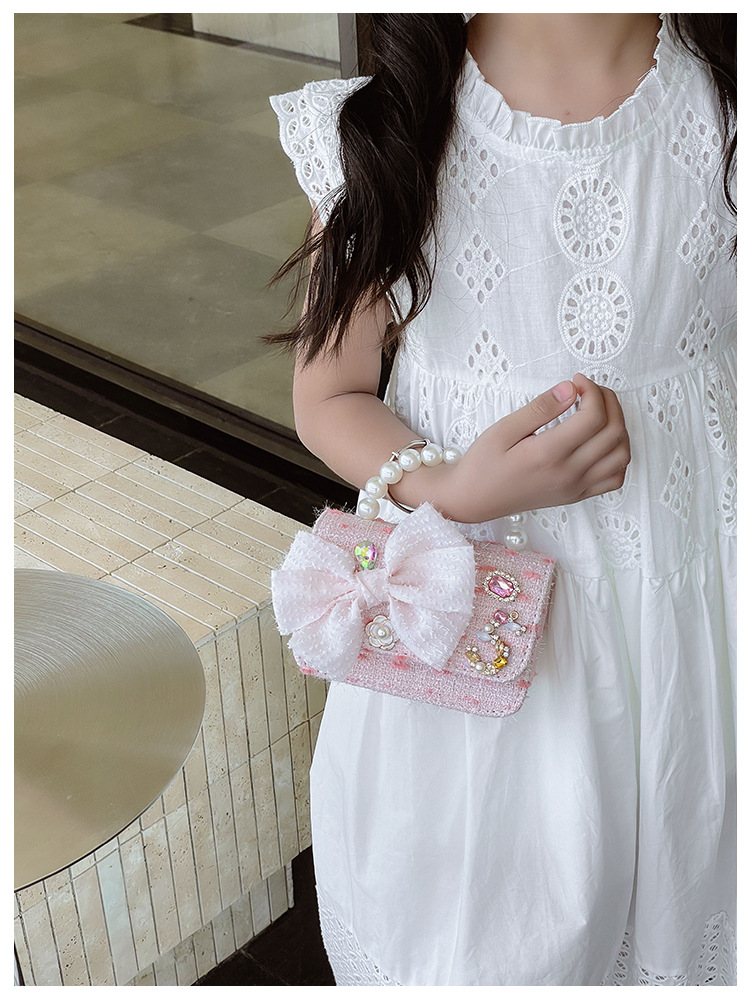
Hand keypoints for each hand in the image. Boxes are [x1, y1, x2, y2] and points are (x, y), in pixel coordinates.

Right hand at [447, 373, 630, 522]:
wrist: (473, 499)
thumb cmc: (483, 464)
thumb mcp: (503, 429)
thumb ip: (539, 408)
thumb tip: (569, 389)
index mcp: (549, 455)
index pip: (593, 417)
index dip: (591, 391)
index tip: (576, 380)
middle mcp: (568, 474)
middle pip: (613, 432)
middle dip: (608, 401)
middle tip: (588, 389)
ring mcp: (575, 487)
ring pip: (621, 455)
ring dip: (618, 426)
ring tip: (598, 411)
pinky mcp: (576, 495)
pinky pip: (614, 478)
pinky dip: (618, 456)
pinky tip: (601, 441)